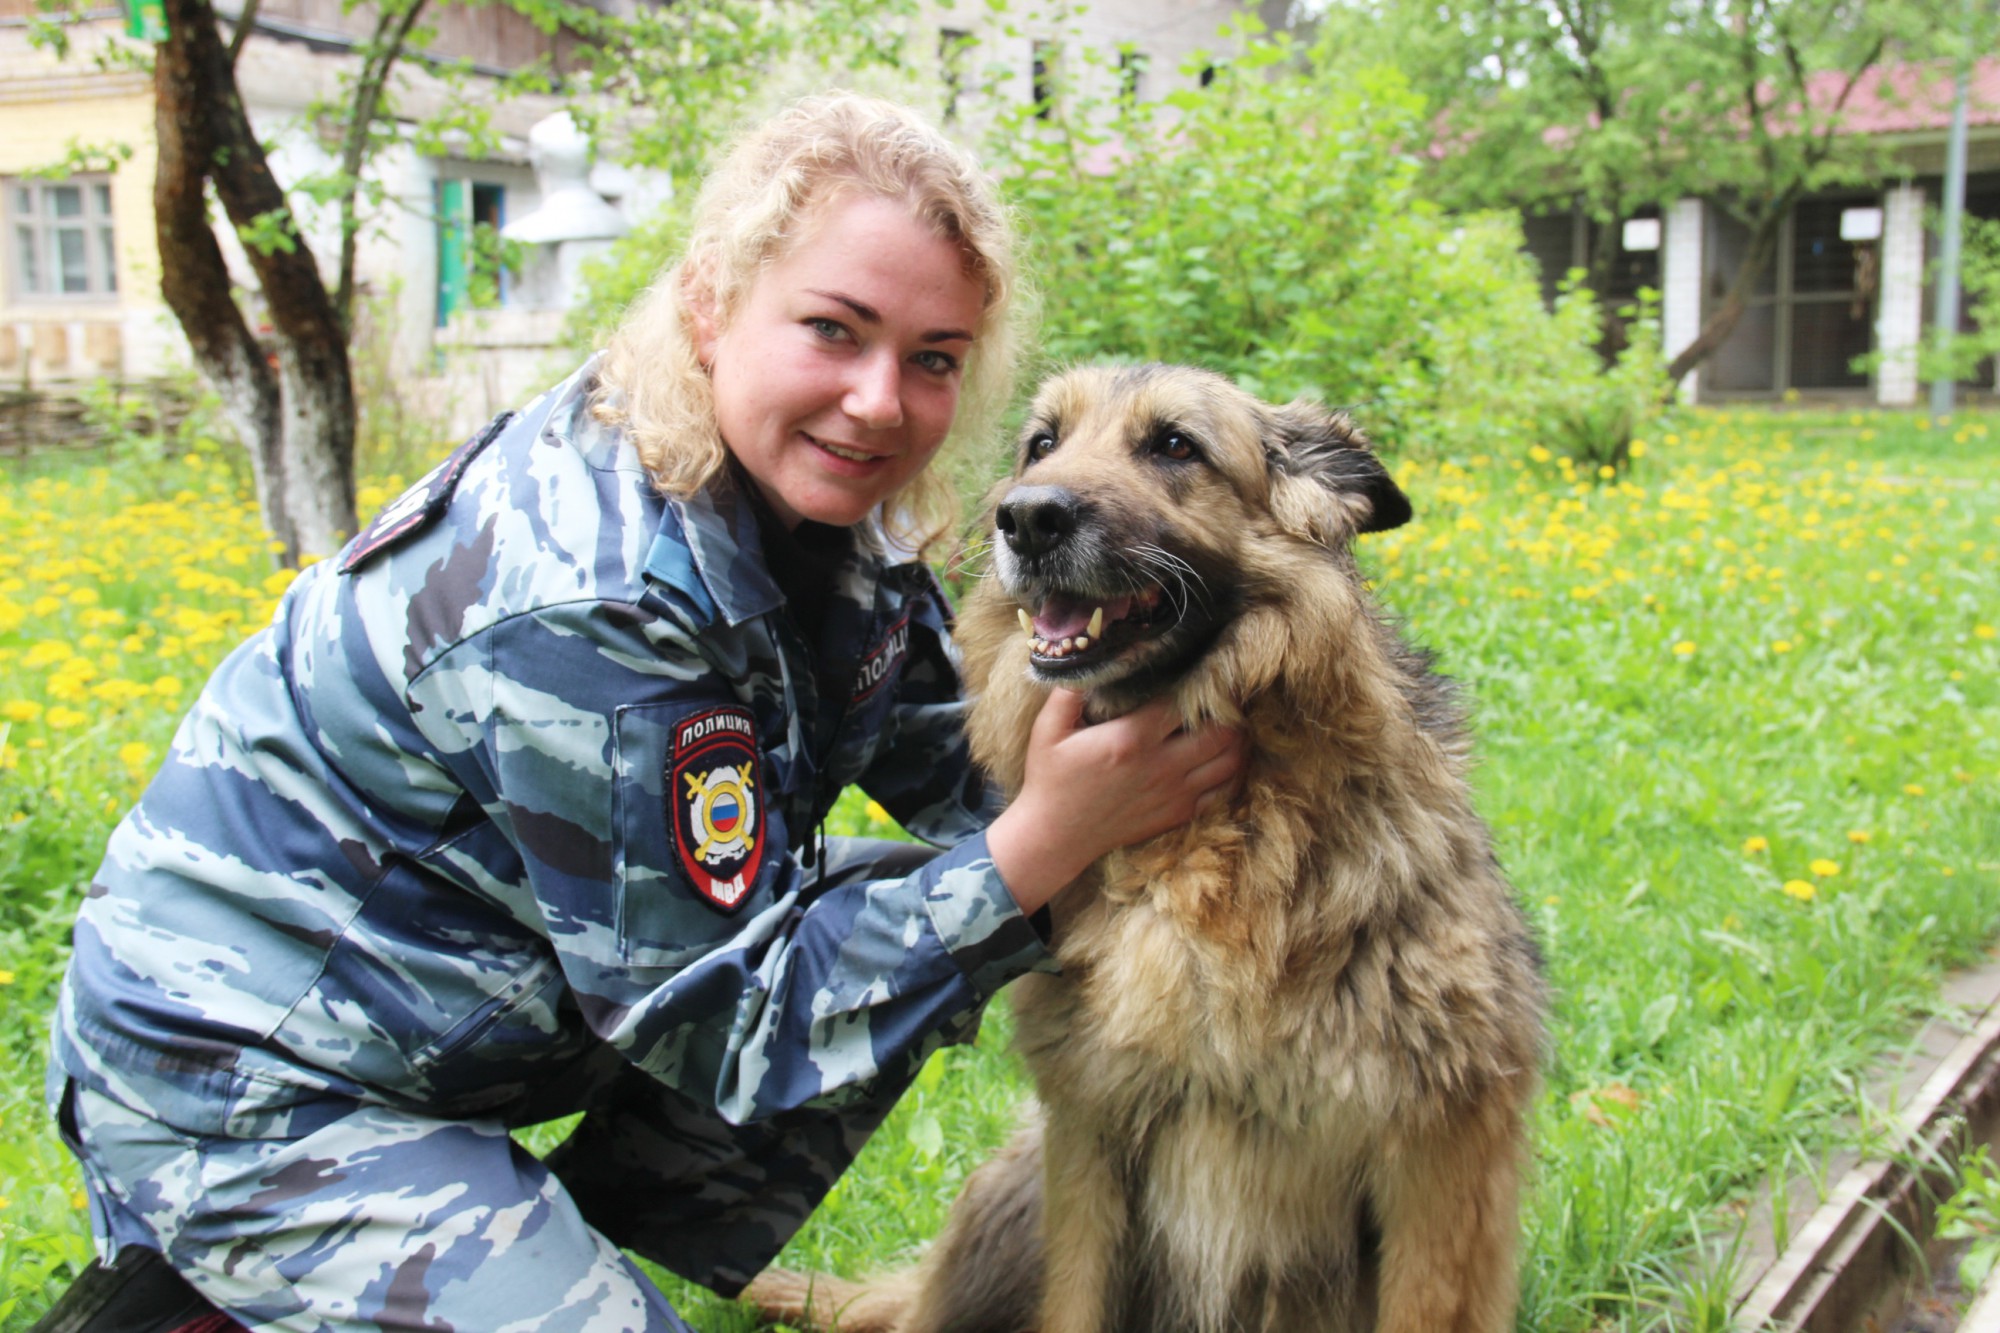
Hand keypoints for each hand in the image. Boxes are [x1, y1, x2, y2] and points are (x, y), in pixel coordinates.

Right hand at [984, 689, 1244, 914]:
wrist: (1055, 837)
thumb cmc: (1051, 779)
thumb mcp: (1048, 730)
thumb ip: (1068, 693)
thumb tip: (1083, 657)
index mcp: (1131, 738)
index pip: (1186, 702)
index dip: (1201, 683)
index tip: (1203, 670)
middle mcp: (1160, 765)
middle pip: (1222, 731)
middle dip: (1229, 710)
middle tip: (1225, 695)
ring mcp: (1174, 793)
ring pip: (1231, 761)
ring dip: (1237, 739)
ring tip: (1230, 723)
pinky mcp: (1179, 814)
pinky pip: (1224, 790)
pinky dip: (1232, 771)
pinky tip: (1224, 758)